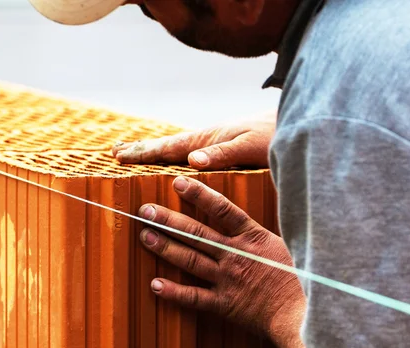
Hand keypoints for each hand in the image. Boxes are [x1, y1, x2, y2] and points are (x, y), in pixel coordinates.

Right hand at [113, 110, 275, 170]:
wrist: (295, 123)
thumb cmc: (275, 136)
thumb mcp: (250, 148)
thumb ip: (223, 154)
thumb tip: (192, 161)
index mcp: (206, 141)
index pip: (168, 148)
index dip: (143, 153)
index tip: (119, 156)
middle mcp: (204, 142)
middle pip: (165, 146)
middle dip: (140, 150)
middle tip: (114, 152)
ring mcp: (210, 145)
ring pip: (174, 150)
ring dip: (152, 153)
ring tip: (132, 154)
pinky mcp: (219, 150)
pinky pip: (186, 154)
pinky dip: (170, 157)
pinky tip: (169, 161)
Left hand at [139, 175, 302, 335]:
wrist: (303, 314)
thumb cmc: (303, 279)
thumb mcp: (290, 245)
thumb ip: (266, 232)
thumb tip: (258, 214)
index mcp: (253, 238)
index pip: (222, 209)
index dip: (198, 194)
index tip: (178, 182)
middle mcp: (235, 255)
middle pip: (196, 233)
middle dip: (169, 220)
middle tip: (145, 211)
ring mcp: (227, 279)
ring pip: (190, 260)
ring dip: (165, 248)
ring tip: (145, 236)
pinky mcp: (224, 303)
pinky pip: (194, 297)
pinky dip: (173, 291)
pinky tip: (154, 284)